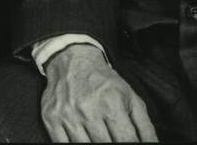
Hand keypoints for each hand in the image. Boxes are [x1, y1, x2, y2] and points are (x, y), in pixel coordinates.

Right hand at [41, 43, 157, 142]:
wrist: (72, 59)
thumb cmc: (104, 82)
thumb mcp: (130, 97)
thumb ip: (144, 126)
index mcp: (112, 102)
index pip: (126, 141)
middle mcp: (89, 109)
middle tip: (113, 140)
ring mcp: (68, 115)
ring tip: (100, 139)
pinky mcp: (51, 119)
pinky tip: (84, 140)